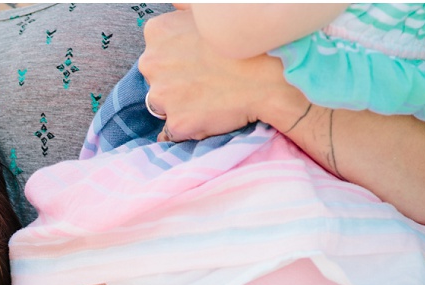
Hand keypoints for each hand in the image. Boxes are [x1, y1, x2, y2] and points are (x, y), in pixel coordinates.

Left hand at [138, 8, 306, 141]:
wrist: (272, 77)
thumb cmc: (244, 44)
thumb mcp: (209, 15)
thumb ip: (185, 12)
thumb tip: (176, 5)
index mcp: (157, 32)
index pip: (156, 54)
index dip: (178, 62)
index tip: (199, 64)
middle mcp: (151, 63)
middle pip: (156, 80)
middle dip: (176, 84)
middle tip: (208, 81)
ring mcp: (162, 94)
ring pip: (163, 107)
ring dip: (181, 106)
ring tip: (211, 98)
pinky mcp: (176, 122)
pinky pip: (174, 131)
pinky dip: (189, 127)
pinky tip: (211, 114)